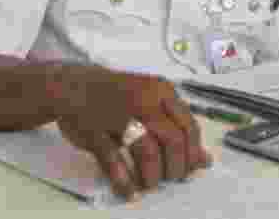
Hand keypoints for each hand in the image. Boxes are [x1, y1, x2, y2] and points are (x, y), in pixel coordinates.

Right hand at [52, 65, 212, 199]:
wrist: (73, 85)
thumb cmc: (121, 97)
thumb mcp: (153, 102)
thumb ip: (178, 127)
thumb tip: (205, 160)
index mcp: (162, 91)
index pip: (188, 125)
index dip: (193, 152)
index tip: (191, 168)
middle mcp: (144, 100)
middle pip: (171, 138)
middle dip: (176, 165)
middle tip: (172, 179)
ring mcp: (118, 115)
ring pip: (146, 148)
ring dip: (152, 173)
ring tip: (150, 184)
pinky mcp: (94, 130)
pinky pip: (112, 158)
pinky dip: (123, 179)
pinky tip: (129, 191)